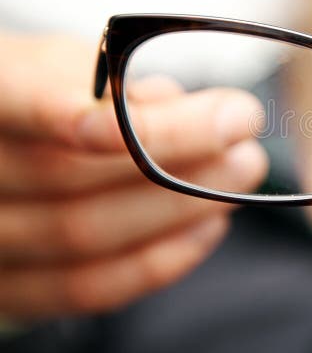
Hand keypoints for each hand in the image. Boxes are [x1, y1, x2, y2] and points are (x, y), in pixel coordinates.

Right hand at [0, 32, 267, 320]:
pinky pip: (86, 288)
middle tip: (246, 135)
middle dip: (178, 154)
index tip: (218, 116)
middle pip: (72, 176)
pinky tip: (208, 226)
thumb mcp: (62, 63)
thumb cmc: (34, 90)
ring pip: (84, 235)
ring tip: (240, 174)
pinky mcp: (11, 286)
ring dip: (180, 208)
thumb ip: (112, 81)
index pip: (35, 107)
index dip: (118, 121)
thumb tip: (177, 106)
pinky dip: (158, 261)